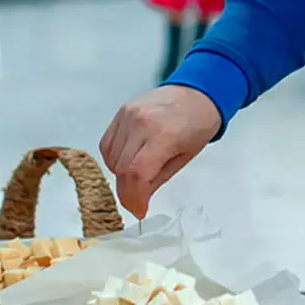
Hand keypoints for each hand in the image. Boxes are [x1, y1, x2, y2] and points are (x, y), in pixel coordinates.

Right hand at [100, 85, 220, 218]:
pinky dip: (114, 159)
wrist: (196, 94)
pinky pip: (107, 144)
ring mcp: (127, 115)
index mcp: (163, 136)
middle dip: (127, 192)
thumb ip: (158, 178)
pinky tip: (129, 161)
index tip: (139, 211)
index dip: (134, 198)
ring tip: (139, 176)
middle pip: (121, 168)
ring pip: (111, 158)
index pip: (136, 173)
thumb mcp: (185, 157)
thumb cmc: (197, 125)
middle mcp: (140, 123)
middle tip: (138, 202)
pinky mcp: (120, 112)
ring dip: (120, 175)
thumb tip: (139, 199)